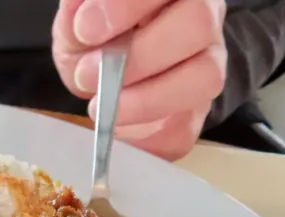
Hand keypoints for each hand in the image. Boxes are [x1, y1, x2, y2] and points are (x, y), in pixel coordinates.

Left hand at [53, 0, 227, 159]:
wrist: (101, 74)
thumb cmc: (94, 36)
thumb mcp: (77, 18)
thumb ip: (78, 11)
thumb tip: (81, 14)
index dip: (127, 7)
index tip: (85, 29)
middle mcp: (203, 17)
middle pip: (197, 24)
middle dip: (140, 55)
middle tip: (88, 75)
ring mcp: (208, 65)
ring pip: (204, 77)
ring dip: (147, 100)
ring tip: (101, 108)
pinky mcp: (197, 113)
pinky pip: (184, 129)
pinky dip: (144, 136)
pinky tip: (115, 127)